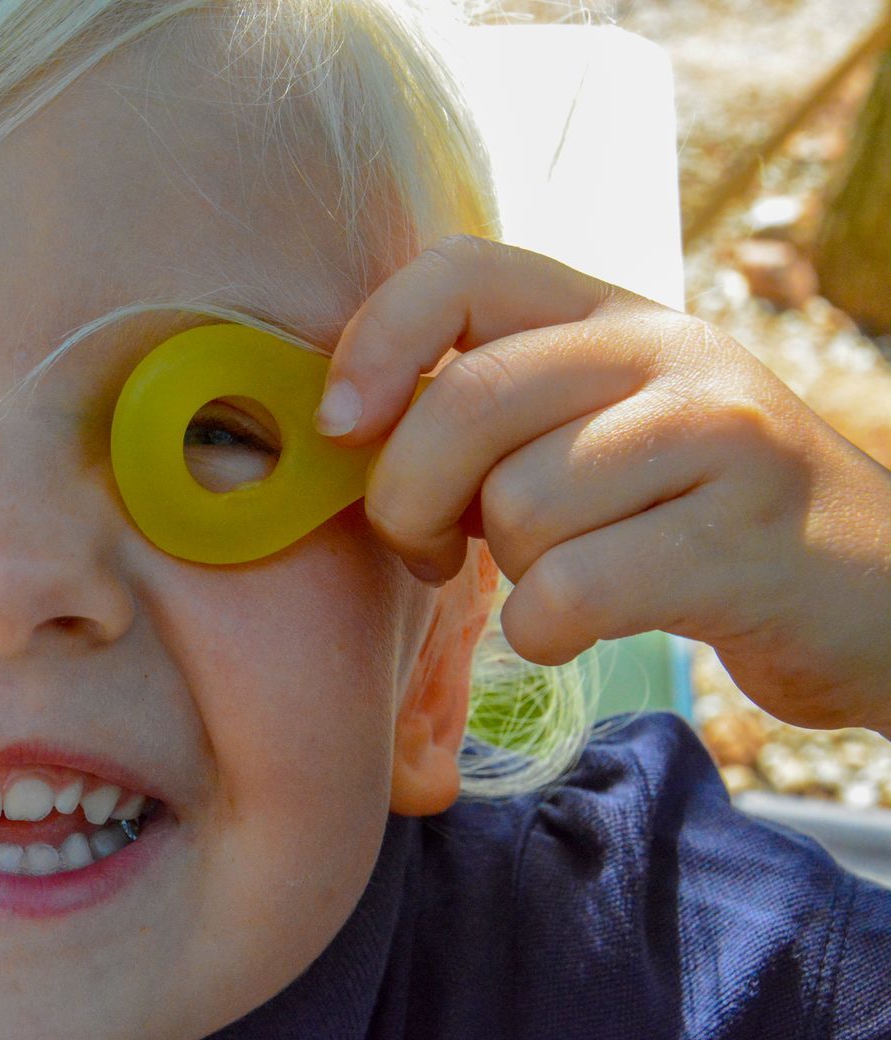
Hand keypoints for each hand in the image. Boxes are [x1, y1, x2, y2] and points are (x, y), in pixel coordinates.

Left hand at [318, 236, 890, 733]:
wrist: (870, 589)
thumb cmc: (684, 513)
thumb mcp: (596, 427)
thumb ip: (490, 408)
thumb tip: (347, 431)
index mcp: (611, 313)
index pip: (459, 270)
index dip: (375, 342)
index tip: (339, 424)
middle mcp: (667, 352)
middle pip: (466, 404)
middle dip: (407, 498)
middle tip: (426, 546)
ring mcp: (719, 438)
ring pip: (517, 509)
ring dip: (508, 572)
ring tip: (562, 574)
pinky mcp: (744, 542)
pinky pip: (568, 591)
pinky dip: (545, 631)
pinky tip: (579, 626)